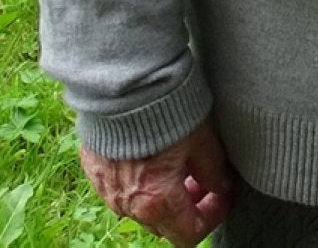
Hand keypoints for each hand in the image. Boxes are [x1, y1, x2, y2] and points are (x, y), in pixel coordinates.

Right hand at [80, 117, 233, 245]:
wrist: (125, 84)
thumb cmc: (166, 109)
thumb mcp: (203, 140)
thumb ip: (213, 171)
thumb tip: (220, 187)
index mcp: (156, 201)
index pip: (189, 235)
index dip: (212, 217)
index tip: (222, 194)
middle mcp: (128, 204)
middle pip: (164, 224)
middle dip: (188, 206)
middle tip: (203, 178)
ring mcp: (107, 190)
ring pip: (142, 207)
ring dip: (163, 195)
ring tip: (179, 164)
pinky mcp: (95, 170)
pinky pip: (121, 189)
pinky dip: (140, 181)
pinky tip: (153, 154)